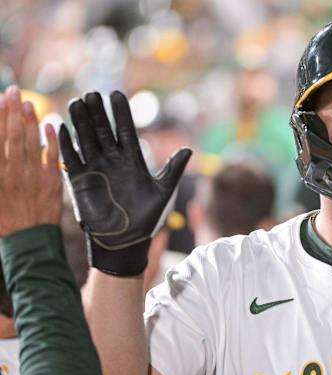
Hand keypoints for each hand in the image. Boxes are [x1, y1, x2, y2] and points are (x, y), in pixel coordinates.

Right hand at [0, 86, 61, 236]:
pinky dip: (52, 140)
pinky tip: (50, 125)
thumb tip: (0, 147)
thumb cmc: (3, 220)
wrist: (26, 242)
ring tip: (27, 102)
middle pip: (11, 135)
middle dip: (11, 111)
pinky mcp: (51, 183)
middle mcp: (12, 173)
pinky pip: (52, 157)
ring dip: (30, 120)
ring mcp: (33, 177)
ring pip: (31, 143)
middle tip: (12, 91)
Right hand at [60, 91, 190, 275]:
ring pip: (87, 140)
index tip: (116, 94)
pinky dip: (67, 145)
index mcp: (132, 160)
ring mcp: (95, 169)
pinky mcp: (80, 181)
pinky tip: (61, 128)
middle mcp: (112, 161)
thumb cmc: (146, 218)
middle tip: (92, 94)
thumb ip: (173, 170)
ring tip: (76, 103)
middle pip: (103, 131)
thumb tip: (189, 149)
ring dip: (81, 123)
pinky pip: (71, 160)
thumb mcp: (163, 192)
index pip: (125, 131)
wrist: (126, 241)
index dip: (120, 113)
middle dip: (98, 113)